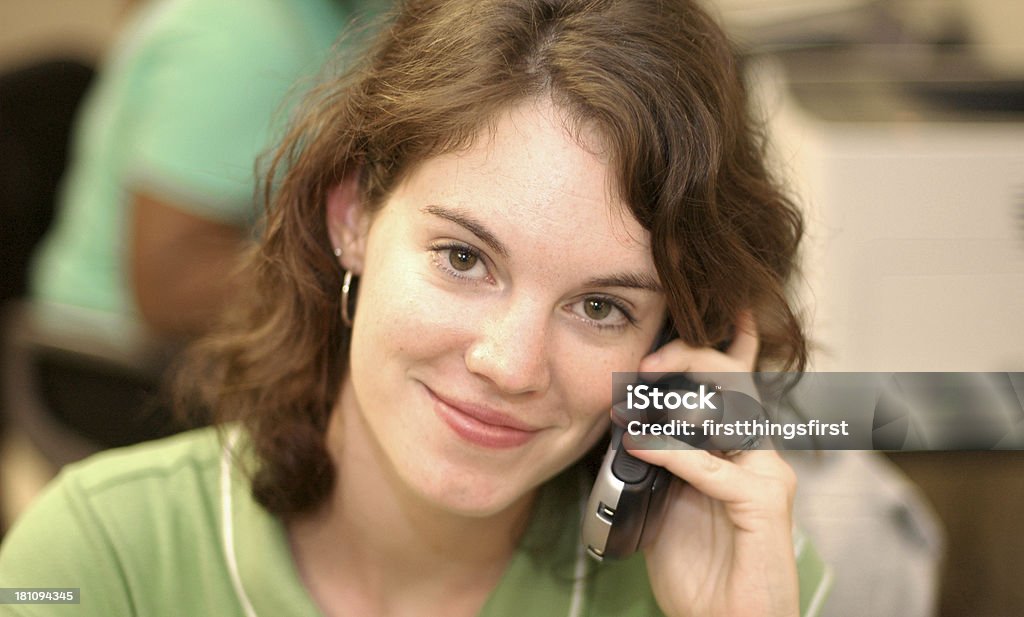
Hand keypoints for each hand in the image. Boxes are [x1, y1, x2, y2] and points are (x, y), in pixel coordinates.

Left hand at [625, 313, 799, 616]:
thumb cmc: (700, 570)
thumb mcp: (665, 502)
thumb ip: (654, 462)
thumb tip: (622, 428)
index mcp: (735, 448)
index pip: (730, 380)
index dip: (709, 344)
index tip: (664, 329)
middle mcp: (756, 452)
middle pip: (733, 378)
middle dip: (689, 355)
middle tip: (643, 361)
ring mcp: (766, 474)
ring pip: (732, 407)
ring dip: (679, 396)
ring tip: (636, 393)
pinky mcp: (764, 503)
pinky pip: (715, 466)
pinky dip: (673, 452)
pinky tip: (641, 445)